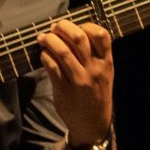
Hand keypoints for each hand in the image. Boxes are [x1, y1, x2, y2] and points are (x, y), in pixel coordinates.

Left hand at [37, 19, 113, 145]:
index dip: (85, 25)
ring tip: (43, 38)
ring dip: (49, 40)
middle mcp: (95, 70)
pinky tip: (43, 55)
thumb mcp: (104, 74)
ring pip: (62, 51)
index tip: (74, 26)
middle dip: (63, 28)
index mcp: (107, 63)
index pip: (101, 35)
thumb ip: (95, 55)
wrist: (93, 124)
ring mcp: (80, 80)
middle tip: (54, 27)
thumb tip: (72, 32)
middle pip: (79, 38)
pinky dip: (45, 56)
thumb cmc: (96, 94)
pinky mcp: (64, 90)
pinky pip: (52, 67)